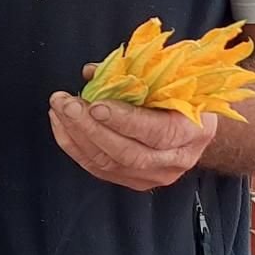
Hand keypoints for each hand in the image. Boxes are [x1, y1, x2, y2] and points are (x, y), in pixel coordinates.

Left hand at [48, 89, 217, 191]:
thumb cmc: (185, 98)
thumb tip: (94, 72)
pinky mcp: (135, 182)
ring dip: (76, 135)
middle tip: (65, 104)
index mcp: (192, 130)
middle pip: (127, 153)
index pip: (155, 131)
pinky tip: (62, 125)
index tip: (95, 105)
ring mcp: (155, 176)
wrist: (197, 129)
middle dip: (90, 127)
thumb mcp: (173, 80)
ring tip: (58, 110)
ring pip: (108, 163)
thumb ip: (136, 75)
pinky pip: (99, 169)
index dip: (123, 120)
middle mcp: (175, 160)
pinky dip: (75, 147)